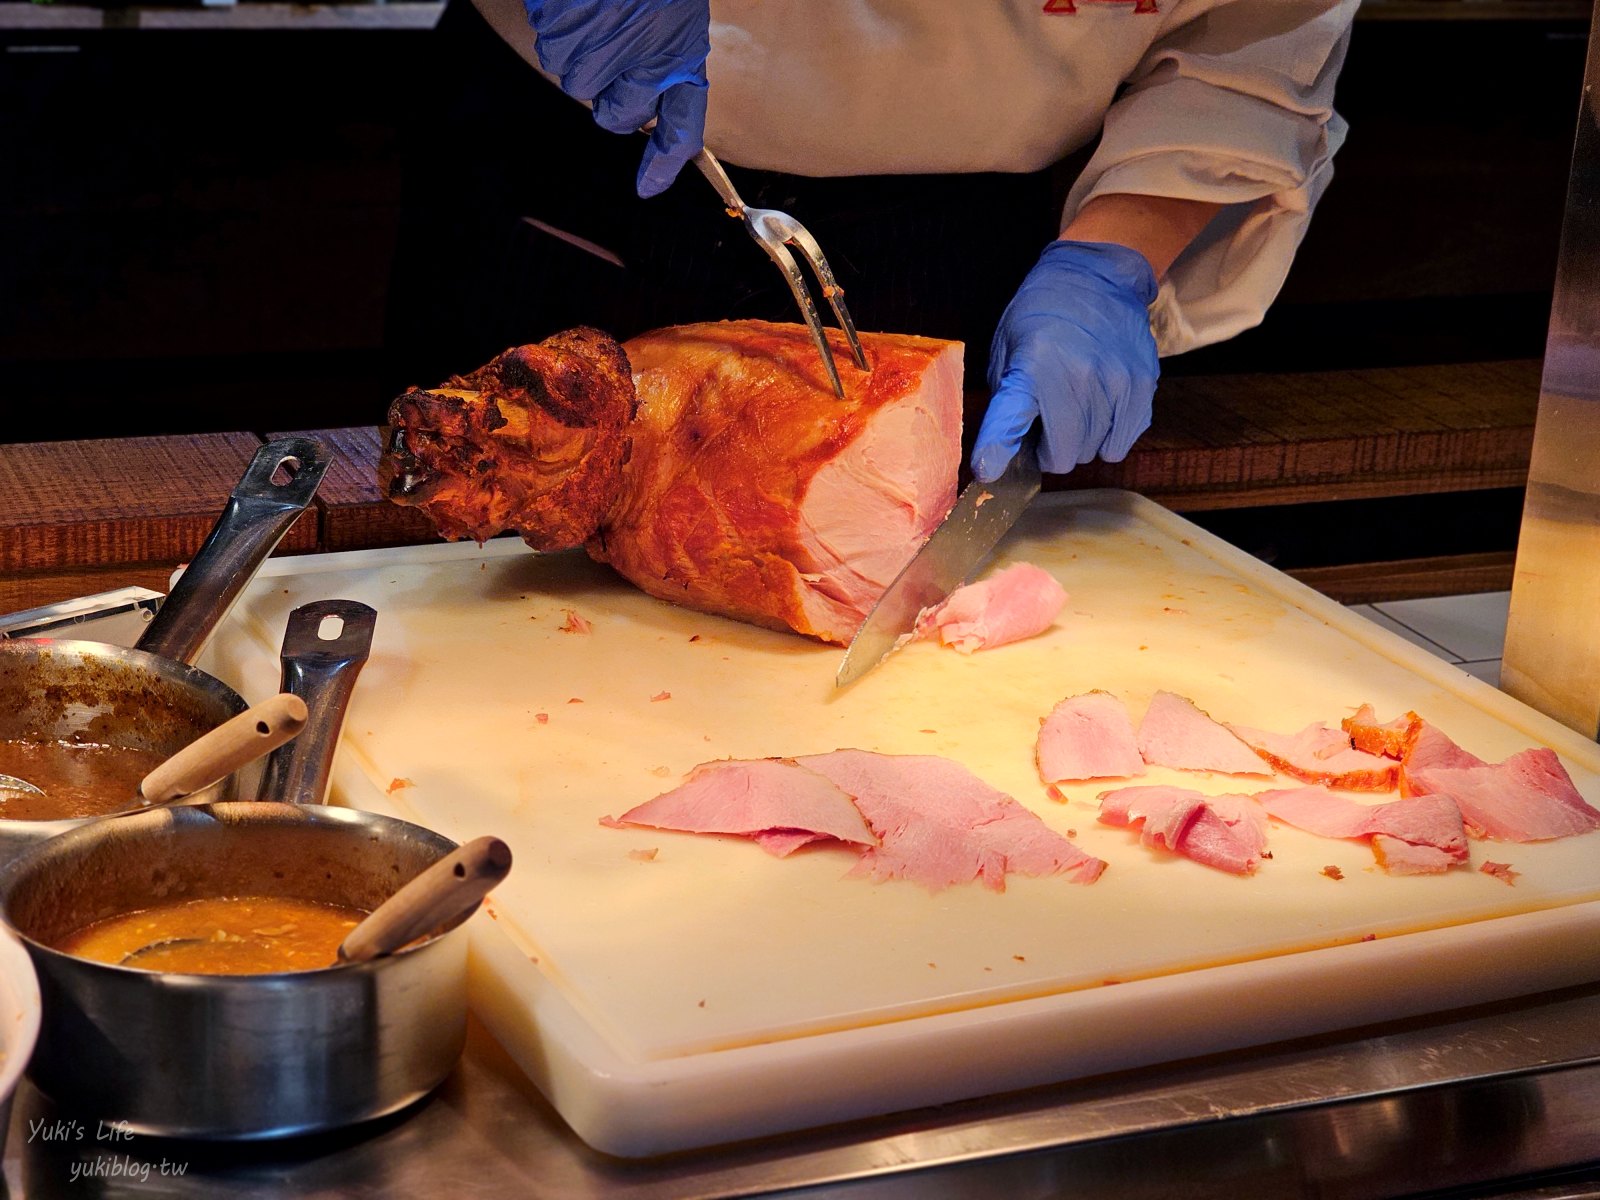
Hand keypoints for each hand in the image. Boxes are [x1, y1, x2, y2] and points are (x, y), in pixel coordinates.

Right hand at [522, 0, 709, 197]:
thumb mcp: (673, 20)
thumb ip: (668, 71)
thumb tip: (659, 152)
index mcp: (679, 49)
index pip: (681, 123)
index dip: (665, 158)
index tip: (649, 187)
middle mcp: (646, 52)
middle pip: (611, 113)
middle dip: (608, 92)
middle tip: (613, 49)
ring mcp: (602, 39)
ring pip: (574, 81)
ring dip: (577, 53)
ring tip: (594, 12)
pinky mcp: (565, 22)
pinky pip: (550, 46)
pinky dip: (555, 26)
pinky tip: (573, 2)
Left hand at [970, 240, 1159, 482]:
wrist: (1097, 276)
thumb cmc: (1043, 314)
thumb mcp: (1007, 349)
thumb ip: (1006, 402)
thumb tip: (998, 456)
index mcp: (1033, 367)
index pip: (1009, 422)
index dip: (996, 453)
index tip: (988, 471)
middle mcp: (1077, 377)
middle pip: (1065, 456)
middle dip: (1052, 449)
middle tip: (1048, 424)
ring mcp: (1115, 383)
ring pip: (1096, 452)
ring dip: (1082, 441)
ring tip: (1075, 408)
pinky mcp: (1143, 385)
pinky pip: (1123, 441)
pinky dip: (1109, 435)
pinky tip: (1100, 407)